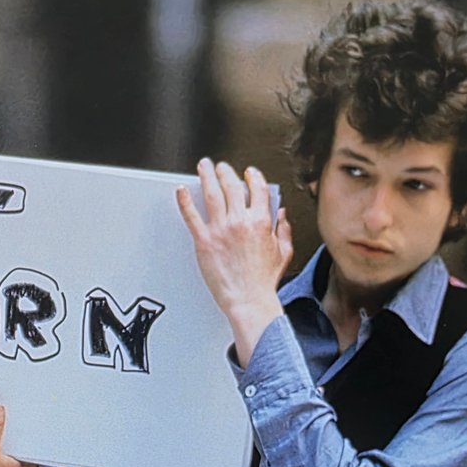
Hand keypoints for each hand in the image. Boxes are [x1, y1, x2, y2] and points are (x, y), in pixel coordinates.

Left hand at [176, 158, 292, 363]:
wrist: (249, 300)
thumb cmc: (264, 282)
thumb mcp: (283, 252)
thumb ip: (284, 230)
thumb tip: (282, 216)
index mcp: (261, 222)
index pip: (258, 189)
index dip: (253, 177)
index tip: (248, 172)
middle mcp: (240, 221)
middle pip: (232, 186)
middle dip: (226, 172)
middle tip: (220, 166)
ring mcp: (221, 230)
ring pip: (212, 194)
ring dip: (206, 176)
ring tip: (203, 167)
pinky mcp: (204, 241)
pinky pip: (192, 216)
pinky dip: (185, 201)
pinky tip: (182, 190)